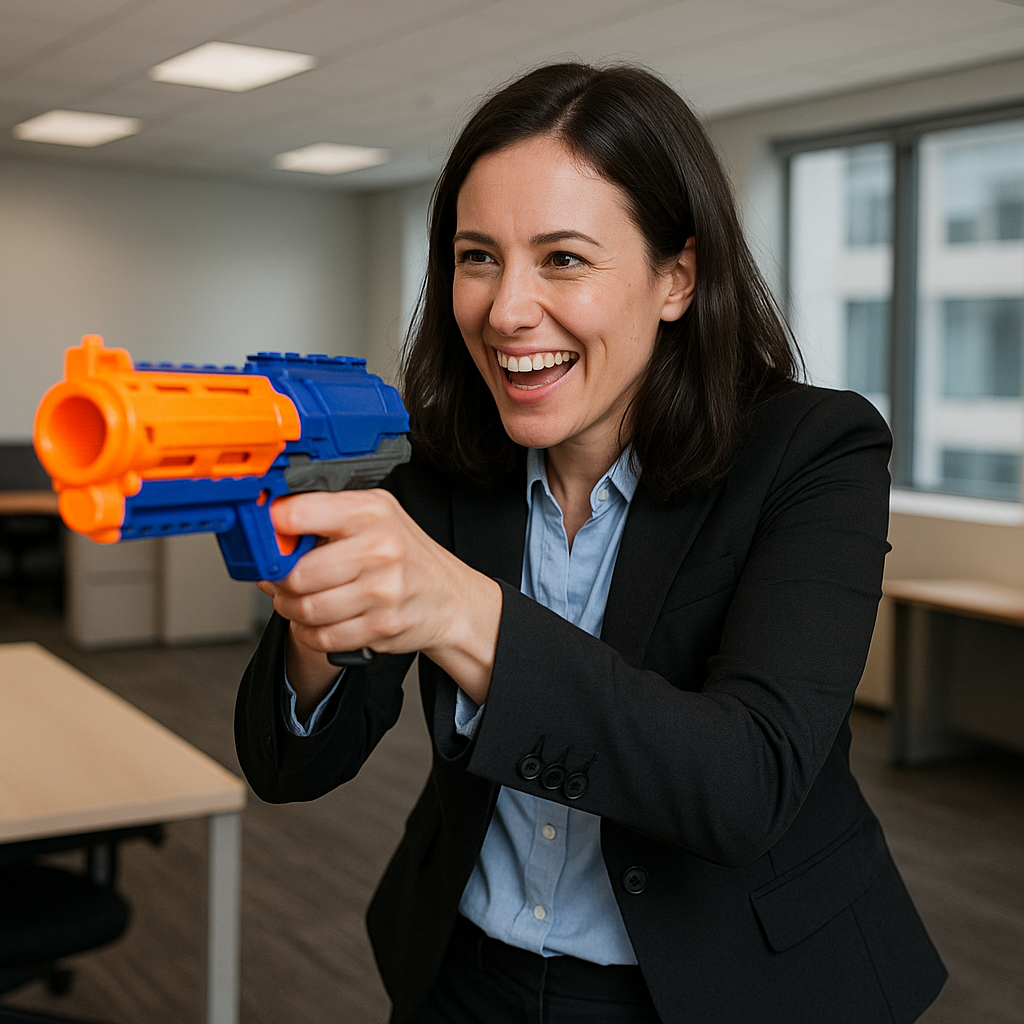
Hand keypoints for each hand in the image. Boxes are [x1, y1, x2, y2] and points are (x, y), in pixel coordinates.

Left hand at [259, 489, 501, 711]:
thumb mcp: (373, 515)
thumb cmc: (404, 554)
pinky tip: (319, 620)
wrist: (450, 597)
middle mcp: (380, 548)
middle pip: (297, 573)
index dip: (270, 529)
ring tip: (298, 600)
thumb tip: (268, 530)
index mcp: (370, 511)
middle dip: (279, 581)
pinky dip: (311, 633)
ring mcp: (383, 590)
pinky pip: (323, 637)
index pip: (298, 513)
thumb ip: (325, 515)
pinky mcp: (382, 626)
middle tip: (279, 578)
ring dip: (292, 609)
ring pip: (307, 609)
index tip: (264, 538)